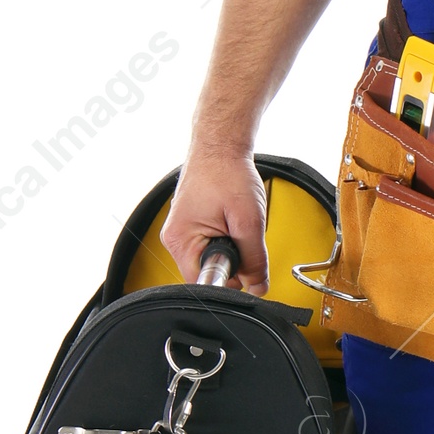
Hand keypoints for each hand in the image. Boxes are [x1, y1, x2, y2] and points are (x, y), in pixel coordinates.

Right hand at [160, 147, 269, 293]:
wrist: (220, 146)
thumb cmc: (228, 172)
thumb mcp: (249, 221)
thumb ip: (254, 259)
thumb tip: (258, 286)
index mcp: (181, 241)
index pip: (205, 283)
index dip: (231, 279)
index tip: (247, 263)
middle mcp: (175, 239)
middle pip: (208, 273)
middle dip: (233, 260)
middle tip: (242, 233)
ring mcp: (182, 233)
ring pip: (212, 259)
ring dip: (231, 248)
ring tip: (235, 221)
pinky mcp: (191, 226)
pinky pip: (211, 246)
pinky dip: (227, 238)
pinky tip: (230, 220)